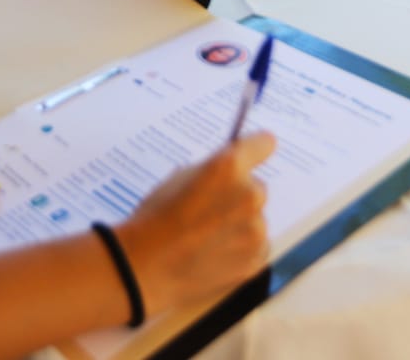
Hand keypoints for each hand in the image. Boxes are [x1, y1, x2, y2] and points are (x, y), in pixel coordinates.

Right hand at [116, 132, 274, 314]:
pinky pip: (256, 247)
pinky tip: (214, 254)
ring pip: (255, 220)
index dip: (256, 148)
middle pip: (257, 187)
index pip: (263, 143)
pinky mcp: (256, 260)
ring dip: (240, 224)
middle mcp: (249, 195)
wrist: (146, 267)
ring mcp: (256, 230)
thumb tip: (228, 173)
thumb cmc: (155, 219)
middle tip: (212, 210)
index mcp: (229, 167)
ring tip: (207, 238)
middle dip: (239, 195)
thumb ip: (212, 171)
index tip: (256, 152)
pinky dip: (241, 248)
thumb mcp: (179, 178)